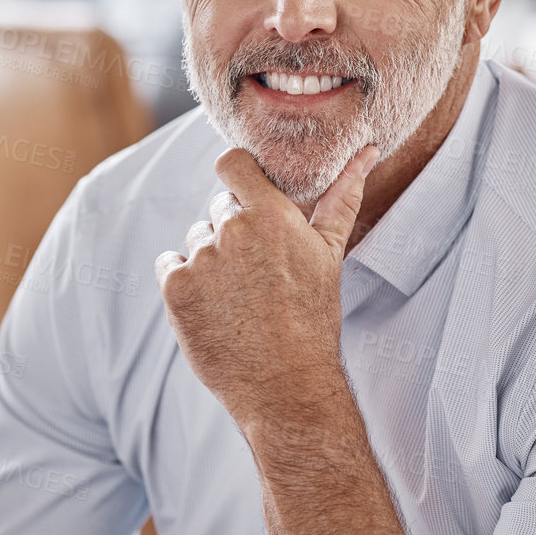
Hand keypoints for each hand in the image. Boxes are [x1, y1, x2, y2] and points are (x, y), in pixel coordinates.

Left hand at [154, 143, 378, 431]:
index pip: (231, 163)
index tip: (246, 199)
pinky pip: (169, 265)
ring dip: (209, 259)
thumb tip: (366, 152)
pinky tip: (213, 307)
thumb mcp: (329, 253)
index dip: (236, 178)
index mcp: (272, 215)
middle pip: (216, 208)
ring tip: (238, 296)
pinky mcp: (175, 288)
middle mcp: (232, 231)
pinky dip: (184, 282)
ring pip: (195, 240)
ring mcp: (200, 260)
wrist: (285, 382)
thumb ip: (342, 196)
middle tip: (256, 273)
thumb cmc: (313, 318)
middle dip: (232, 232)